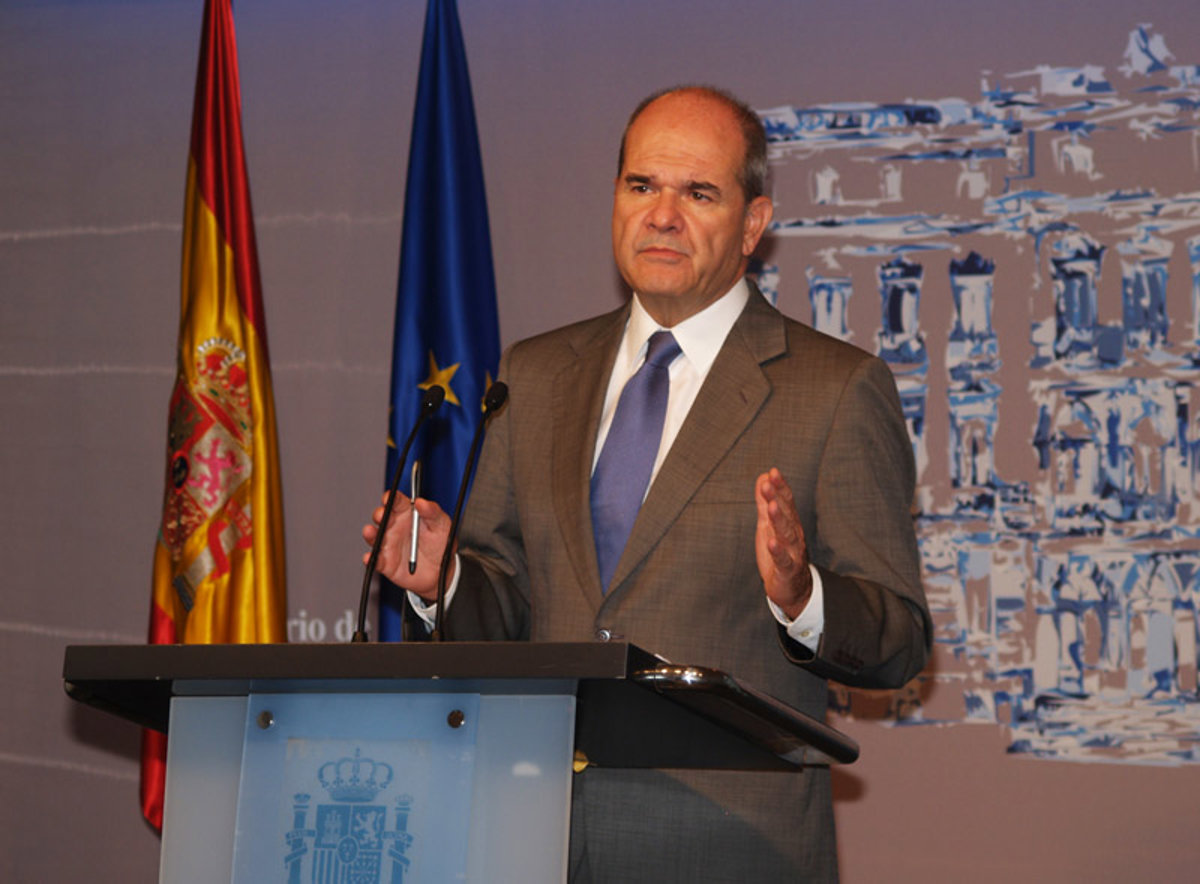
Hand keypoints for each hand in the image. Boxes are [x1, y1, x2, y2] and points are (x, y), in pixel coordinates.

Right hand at [362, 491, 454, 600]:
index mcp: (407, 514)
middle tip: (382, 515)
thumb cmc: (440, 543)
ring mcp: (388, 544)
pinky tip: (370, 557)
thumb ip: (433, 512)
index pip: (396, 502)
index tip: (389, 497)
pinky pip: (375, 560)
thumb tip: (421, 502)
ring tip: (370, 532)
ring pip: (374, 536)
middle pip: (381, 516)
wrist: (441, 570)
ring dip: (370, 533)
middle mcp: (394, 527)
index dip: (390, 497)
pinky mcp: (385, 562)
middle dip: (379, 514)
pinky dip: (370, 559)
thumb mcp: (442, 525)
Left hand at [754, 468, 812, 619]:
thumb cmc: (779, 553)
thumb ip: (765, 502)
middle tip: (769, 483)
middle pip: (787, 514)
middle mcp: (794, 535)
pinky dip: (778, 551)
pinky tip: (772, 542)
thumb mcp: (768, 525)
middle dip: (778, 498)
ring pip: (787, 534)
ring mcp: (793, 553)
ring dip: (779, 520)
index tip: (773, 471)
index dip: (780, 487)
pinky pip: (784, 560)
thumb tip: (762, 477)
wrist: (792, 589)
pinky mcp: (788, 570)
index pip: (786, 501)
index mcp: (789, 523)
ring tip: (772, 506)